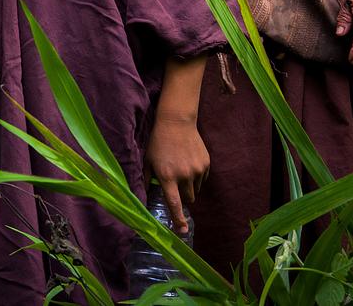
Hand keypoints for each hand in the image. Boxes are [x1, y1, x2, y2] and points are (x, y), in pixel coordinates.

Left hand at [144, 113, 208, 234]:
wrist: (176, 121)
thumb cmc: (158, 141)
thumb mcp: (148, 160)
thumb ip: (148, 179)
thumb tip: (146, 196)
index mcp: (167, 176)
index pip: (174, 204)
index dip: (178, 220)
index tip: (182, 231)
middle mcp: (184, 176)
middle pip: (188, 199)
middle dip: (182, 195)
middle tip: (176, 182)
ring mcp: (197, 170)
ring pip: (195, 189)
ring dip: (189, 185)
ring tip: (181, 166)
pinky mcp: (206, 164)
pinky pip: (203, 179)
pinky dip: (197, 176)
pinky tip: (189, 161)